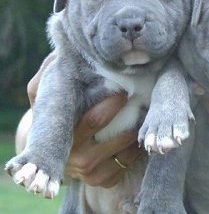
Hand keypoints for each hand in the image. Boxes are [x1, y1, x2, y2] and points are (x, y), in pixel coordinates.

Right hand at [25, 55, 144, 187]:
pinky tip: (140, 133)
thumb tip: (63, 47)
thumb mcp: (42, 92)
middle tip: (145, 98)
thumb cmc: (54, 113)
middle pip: (119, 135)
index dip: (115, 102)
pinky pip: (129, 163)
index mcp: (66, 135)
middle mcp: (78, 157)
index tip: (126, 89)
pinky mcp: (104, 180)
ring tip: (147, 112)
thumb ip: (48, 71)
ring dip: (140, 131)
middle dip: (135, 115)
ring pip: (128, 150)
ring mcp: (92, 172)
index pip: (96, 119)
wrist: (53, 148)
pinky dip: (137, 148)